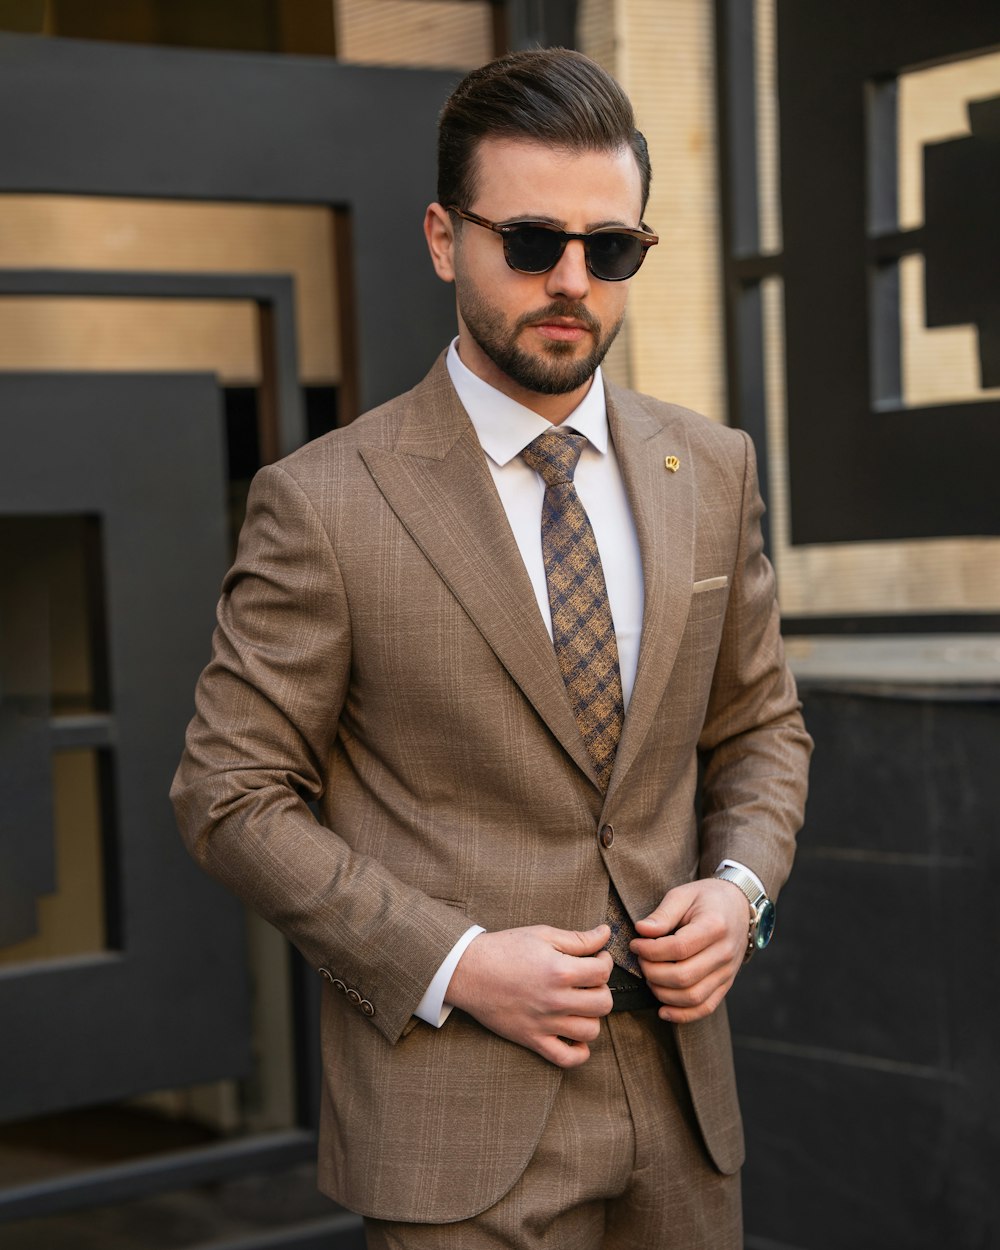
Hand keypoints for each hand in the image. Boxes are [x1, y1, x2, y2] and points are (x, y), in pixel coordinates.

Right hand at [445, 924, 613, 1068]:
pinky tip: (576, 1036)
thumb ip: (578, 938)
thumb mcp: (543, 935)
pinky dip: (578, 1053)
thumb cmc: (505, 948)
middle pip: (603, 1004)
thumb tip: (606, 933)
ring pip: (591, 1031)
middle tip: (589, 981)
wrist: (469, 971)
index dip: (605, 962)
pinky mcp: (532, 1039)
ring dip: (591, 1017)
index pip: (603, 972)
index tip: (597, 958)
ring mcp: (545, 1023)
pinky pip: (566, 1059)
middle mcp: (556, 1000)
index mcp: (560, 970)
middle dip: (601, 989)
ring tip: (580, 1004)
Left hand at [630, 879, 749, 1023]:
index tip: (635, 944)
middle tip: (640, 960)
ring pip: (692, 997)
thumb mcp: (683, 894)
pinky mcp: (726, 984)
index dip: (650, 950)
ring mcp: (727, 972)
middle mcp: (724, 953)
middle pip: (683, 976)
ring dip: (662, 993)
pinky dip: (683, 1015)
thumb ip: (663, 913)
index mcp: (714, 926)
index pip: (678, 948)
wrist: (738, 906)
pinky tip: (663, 1011)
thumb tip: (641, 930)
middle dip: (652, 972)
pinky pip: (705, 1007)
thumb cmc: (707, 898)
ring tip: (649, 977)